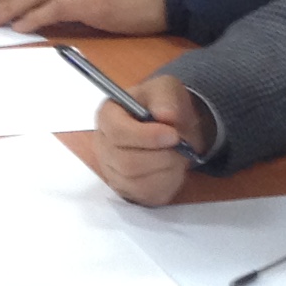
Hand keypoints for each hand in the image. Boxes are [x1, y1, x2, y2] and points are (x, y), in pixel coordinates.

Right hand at [83, 72, 208, 207]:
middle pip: (127, 163)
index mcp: (107, 116)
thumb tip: (166, 115)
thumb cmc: (163, 106)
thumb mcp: (168, 90)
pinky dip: (168, 183)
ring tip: (178, 155)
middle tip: (181, 146)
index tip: (173, 134)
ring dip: (168, 170)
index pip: (117, 132)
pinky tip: (172, 168)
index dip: (146, 137)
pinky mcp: (127, 190)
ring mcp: (112, 171)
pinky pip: (148, 195)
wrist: (171, 127)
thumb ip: (166, 98)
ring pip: (138, 182)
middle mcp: (103, 146)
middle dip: (162, 157)